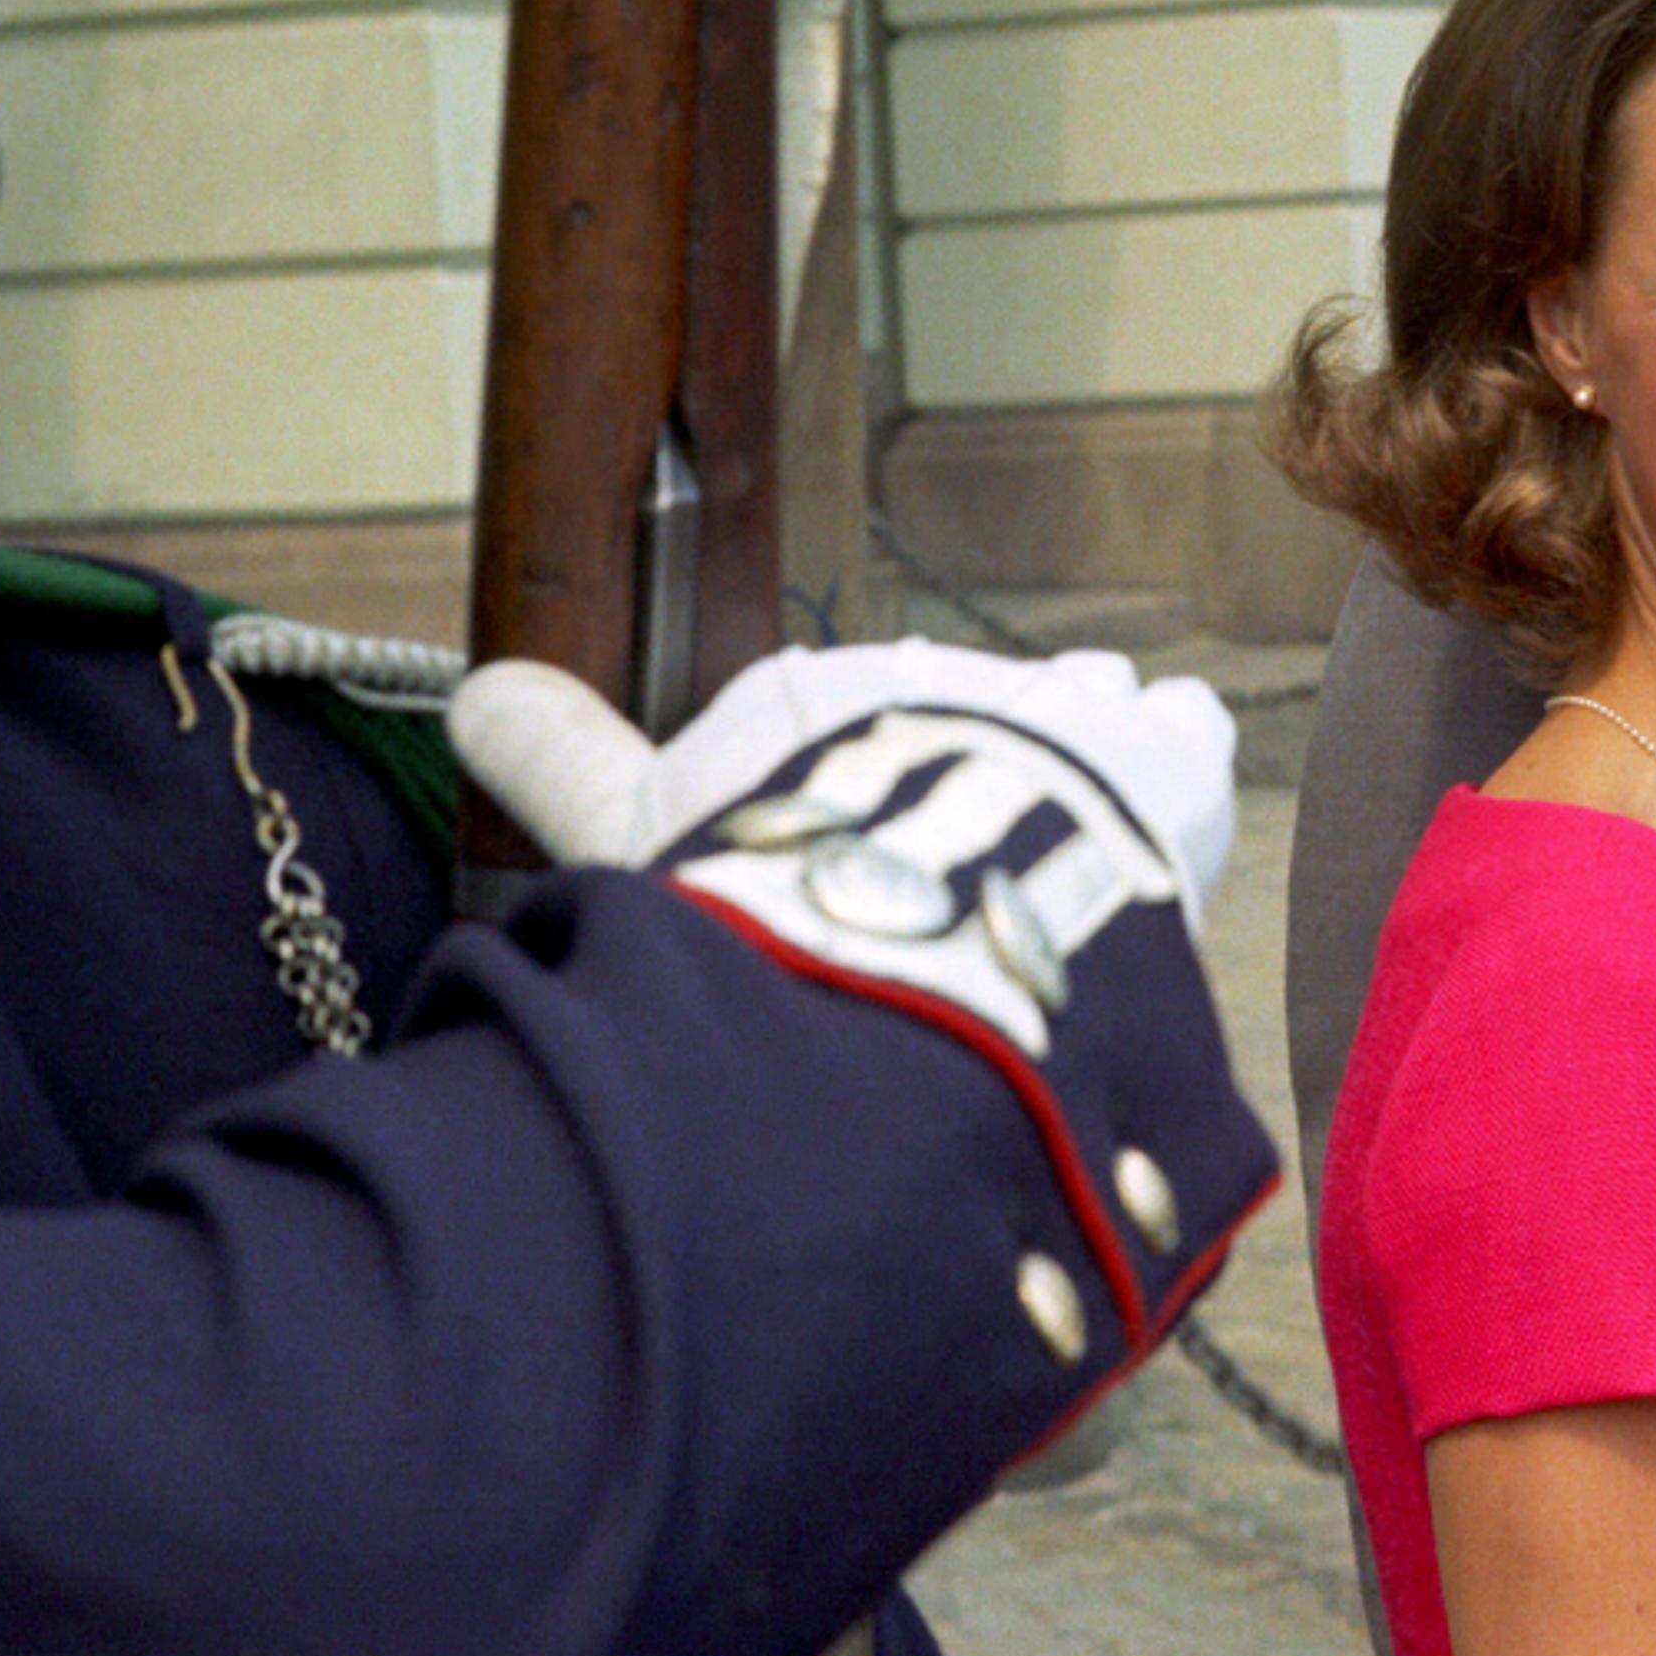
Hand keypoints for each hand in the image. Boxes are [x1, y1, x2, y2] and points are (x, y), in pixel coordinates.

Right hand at [448, 640, 1235, 1057]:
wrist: (915, 975)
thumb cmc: (756, 911)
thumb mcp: (624, 840)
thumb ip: (559, 759)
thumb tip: (477, 694)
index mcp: (821, 700)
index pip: (842, 722)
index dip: (850, 799)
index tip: (847, 862)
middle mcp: (936, 681)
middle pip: (958, 717)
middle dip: (965, 791)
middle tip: (955, 897)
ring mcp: (1051, 712)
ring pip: (1076, 711)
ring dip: (1078, 774)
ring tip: (1059, 871)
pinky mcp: (1159, 764)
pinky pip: (1179, 729)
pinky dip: (1168, 777)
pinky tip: (1151, 834)